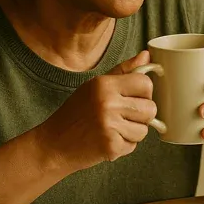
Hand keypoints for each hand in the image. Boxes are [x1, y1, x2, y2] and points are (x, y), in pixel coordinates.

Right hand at [38, 51, 157, 171]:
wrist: (53, 145)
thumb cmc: (75, 114)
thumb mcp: (95, 86)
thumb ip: (123, 71)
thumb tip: (146, 56)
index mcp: (103, 84)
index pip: (145, 83)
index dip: (144, 93)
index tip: (132, 99)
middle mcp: (107, 102)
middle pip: (150, 108)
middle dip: (141, 116)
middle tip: (121, 117)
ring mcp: (109, 125)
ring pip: (144, 129)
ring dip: (132, 132)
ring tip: (112, 130)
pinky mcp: (111, 146)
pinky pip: (133, 145)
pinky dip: (123, 146)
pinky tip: (106, 141)